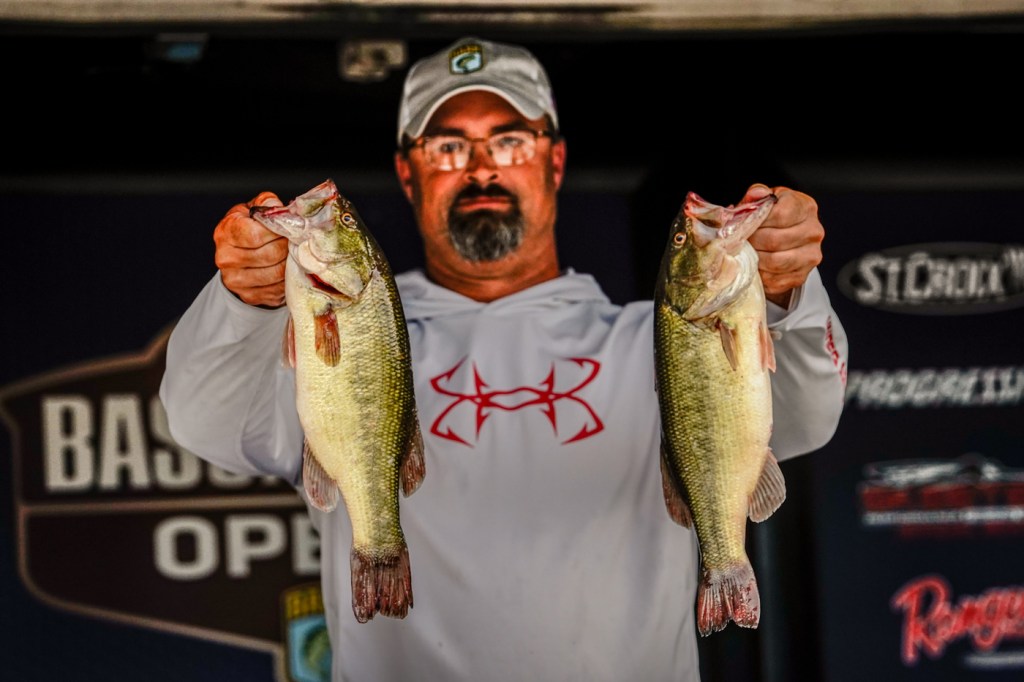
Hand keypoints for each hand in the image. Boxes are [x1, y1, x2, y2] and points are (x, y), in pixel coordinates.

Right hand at [213, 191, 287, 307]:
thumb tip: (281, 210)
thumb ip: (266, 204)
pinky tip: (288, 269)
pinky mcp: (249, 295)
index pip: (256, 235)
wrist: (237, 255)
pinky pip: (277, 289)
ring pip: (277, 273)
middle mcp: (226, 258)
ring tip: (294, 254)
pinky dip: (288, 280)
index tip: (288, 229)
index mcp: (226, 233)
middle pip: (270, 255)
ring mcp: (236, 280)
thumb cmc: (248, 228)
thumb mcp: (253, 209)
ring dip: (291, 264)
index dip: (278, 232)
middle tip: (296, 242)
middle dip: (288, 247)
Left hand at [741, 183, 823, 307]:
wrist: (784, 240)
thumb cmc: (772, 218)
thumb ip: (757, 196)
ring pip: (774, 262)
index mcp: (806, 207)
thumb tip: (756, 194)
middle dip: (751, 241)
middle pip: (775, 240)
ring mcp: (810, 255)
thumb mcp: (764, 201)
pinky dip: (759, 275)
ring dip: (754, 258)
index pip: (780, 214)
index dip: (757, 220)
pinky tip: (754, 266)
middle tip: (739, 241)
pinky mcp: (801, 276)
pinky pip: (774, 280)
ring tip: (745, 252)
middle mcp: (813, 231)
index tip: (744, 223)